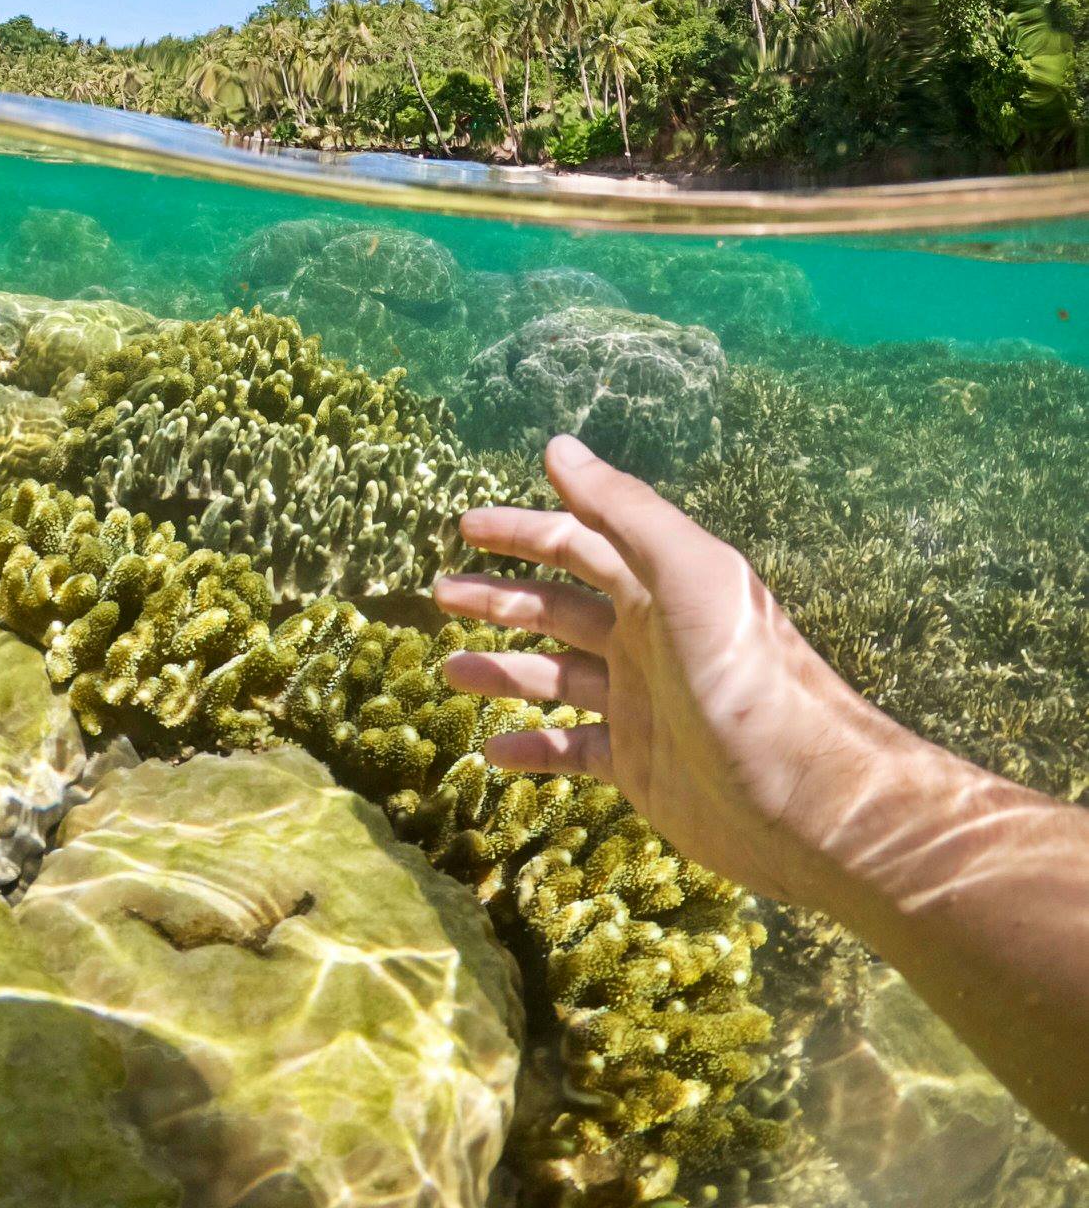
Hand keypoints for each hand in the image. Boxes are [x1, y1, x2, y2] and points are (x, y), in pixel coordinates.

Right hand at [434, 434, 907, 905]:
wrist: (801, 798)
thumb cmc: (746, 674)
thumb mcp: (687, 572)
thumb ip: (623, 508)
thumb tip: (556, 445)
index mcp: (657, 585)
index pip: (577, 541)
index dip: (522, 530)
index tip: (464, 526)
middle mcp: (645, 637)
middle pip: (557, 606)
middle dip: (500, 596)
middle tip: (441, 591)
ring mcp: (639, 702)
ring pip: (553, 675)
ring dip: (501, 668)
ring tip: (448, 669)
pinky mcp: (638, 766)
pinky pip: (570, 748)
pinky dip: (530, 747)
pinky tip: (489, 750)